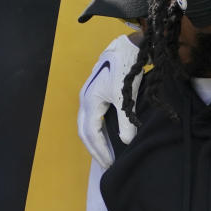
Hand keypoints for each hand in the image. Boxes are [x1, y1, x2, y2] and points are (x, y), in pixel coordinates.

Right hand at [77, 34, 141, 168]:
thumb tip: (126, 142)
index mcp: (89, 101)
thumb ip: (126, 120)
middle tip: (106, 165)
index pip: (91, 132)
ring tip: (105, 154)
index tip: (110, 164)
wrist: (126, 45)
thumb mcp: (126, 96)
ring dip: (94, 141)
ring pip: (86, 124)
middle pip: (84, 131)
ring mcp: (88, 96)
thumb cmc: (125, 68)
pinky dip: (97, 131)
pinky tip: (107, 137)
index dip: (100, 150)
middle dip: (94, 149)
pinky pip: (92, 117)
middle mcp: (85, 100)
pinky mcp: (96, 93)